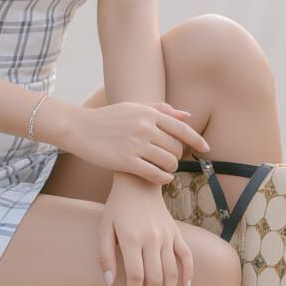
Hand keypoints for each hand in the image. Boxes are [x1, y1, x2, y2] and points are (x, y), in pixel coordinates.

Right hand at [71, 100, 208, 183]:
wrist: (79, 128)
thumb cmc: (108, 118)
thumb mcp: (133, 107)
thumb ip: (160, 110)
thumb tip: (187, 116)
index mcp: (148, 113)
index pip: (181, 128)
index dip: (197, 140)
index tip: (206, 149)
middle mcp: (145, 127)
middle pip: (176, 148)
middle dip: (177, 156)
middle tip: (170, 159)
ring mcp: (136, 144)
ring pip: (168, 162)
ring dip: (170, 169)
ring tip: (164, 169)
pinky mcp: (126, 161)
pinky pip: (155, 174)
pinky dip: (162, 178)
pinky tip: (160, 178)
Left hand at [99, 173, 193, 285]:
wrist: (139, 181)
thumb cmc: (117, 207)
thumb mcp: (103, 227)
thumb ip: (105, 255)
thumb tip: (109, 282)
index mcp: (131, 239)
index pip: (135, 278)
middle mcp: (152, 239)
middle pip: (155, 281)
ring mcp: (167, 236)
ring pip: (172, 274)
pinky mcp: (177, 233)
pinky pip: (187, 256)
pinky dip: (189, 274)